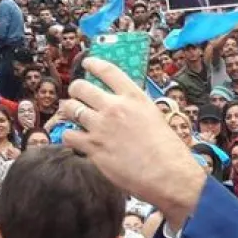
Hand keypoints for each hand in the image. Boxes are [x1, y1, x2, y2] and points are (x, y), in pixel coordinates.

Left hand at [62, 58, 207, 228]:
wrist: (167, 174)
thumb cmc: (168, 150)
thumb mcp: (155, 117)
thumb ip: (135, 109)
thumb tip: (123, 108)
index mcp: (134, 97)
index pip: (108, 71)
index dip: (93, 64)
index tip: (87, 63)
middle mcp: (114, 108)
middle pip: (82, 87)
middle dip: (76, 89)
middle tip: (76, 94)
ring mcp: (101, 127)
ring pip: (70, 108)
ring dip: (69, 110)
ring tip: (71, 114)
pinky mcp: (92, 147)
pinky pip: (68, 135)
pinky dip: (69, 135)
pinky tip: (74, 138)